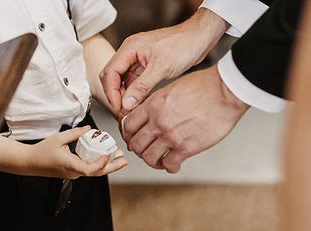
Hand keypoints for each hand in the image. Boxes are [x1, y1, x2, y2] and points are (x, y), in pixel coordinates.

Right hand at [26, 126, 127, 179]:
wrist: (30, 163)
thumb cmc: (41, 152)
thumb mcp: (58, 139)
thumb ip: (75, 133)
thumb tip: (88, 129)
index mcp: (70, 165)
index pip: (90, 169)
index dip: (101, 163)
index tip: (107, 155)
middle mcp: (74, 172)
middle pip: (97, 173)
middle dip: (112, 167)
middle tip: (124, 160)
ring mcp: (74, 173)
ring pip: (94, 171)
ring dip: (107, 164)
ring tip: (118, 157)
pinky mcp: (73, 171)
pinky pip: (88, 168)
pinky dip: (97, 162)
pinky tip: (104, 155)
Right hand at [100, 9, 228, 115]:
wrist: (199, 38)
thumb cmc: (183, 44)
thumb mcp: (162, 67)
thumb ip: (142, 86)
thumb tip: (127, 103)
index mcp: (130, 48)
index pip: (110, 72)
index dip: (111, 92)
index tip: (118, 108)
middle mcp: (130, 53)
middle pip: (111, 77)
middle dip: (115, 95)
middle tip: (123, 111)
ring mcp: (137, 60)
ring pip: (121, 82)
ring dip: (124, 96)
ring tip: (132, 110)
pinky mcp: (145, 67)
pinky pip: (133, 84)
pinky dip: (134, 95)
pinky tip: (140, 104)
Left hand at [121, 66, 247, 172]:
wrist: (226, 92)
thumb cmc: (204, 86)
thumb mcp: (172, 88)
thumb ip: (157, 104)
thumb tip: (148, 115)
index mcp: (153, 106)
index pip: (128, 126)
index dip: (129, 134)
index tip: (133, 137)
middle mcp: (158, 122)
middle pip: (136, 144)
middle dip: (139, 149)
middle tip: (145, 149)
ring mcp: (171, 137)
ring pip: (149, 158)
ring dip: (152, 161)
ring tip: (159, 159)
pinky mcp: (186, 148)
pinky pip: (169, 165)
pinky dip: (169, 167)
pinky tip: (173, 164)